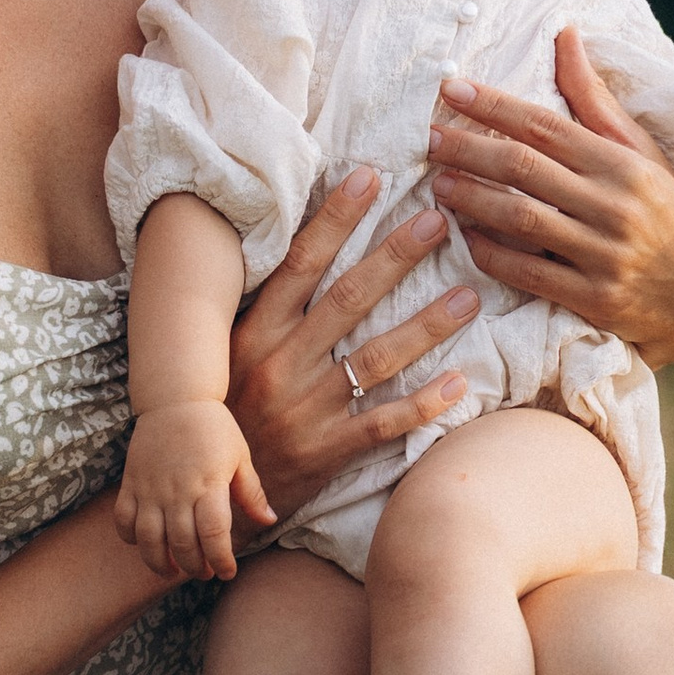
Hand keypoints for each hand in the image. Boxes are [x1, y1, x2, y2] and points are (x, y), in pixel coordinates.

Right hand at [116, 398, 273, 582]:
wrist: (175, 399)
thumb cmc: (213, 428)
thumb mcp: (240, 457)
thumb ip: (251, 493)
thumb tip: (269, 521)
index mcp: (209, 484)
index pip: (214, 534)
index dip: (221, 560)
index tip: (227, 571)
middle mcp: (178, 490)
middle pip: (183, 544)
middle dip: (194, 567)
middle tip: (203, 572)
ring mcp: (151, 488)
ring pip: (150, 539)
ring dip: (159, 563)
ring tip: (171, 570)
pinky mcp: (131, 483)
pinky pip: (124, 520)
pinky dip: (130, 538)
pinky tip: (144, 543)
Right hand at [227, 172, 480, 522]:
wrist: (205, 496)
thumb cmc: (225, 414)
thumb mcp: (229, 354)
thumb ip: (265, 309)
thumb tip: (302, 249)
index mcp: (253, 332)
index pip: (301, 262)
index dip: (336, 218)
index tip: (371, 178)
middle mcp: (278, 364)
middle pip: (348, 299)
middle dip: (396, 256)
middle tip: (438, 221)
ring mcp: (303, 410)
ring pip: (374, 358)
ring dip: (426, 325)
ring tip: (469, 296)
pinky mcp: (323, 452)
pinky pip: (382, 424)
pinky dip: (422, 404)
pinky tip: (460, 383)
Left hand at [424, 28, 673, 371]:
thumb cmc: (666, 210)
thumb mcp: (639, 150)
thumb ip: (594, 97)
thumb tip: (564, 33)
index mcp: (624, 164)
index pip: (546, 126)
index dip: (495, 105)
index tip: (453, 89)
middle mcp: (615, 206)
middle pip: (524, 168)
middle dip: (468, 148)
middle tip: (429, 137)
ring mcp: (605, 256)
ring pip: (521, 219)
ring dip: (471, 199)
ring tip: (438, 183)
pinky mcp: (596, 300)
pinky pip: (528, 274)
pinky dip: (491, 253)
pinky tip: (466, 236)